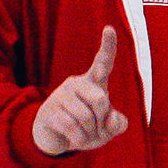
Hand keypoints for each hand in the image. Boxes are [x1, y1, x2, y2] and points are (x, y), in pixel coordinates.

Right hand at [29, 27, 128, 157]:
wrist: (57, 137)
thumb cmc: (89, 127)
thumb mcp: (108, 128)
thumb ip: (118, 124)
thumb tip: (111, 119)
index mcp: (95, 83)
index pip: (103, 62)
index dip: (108, 46)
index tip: (109, 28)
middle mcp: (77, 84)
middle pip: (101, 100)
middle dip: (103, 119)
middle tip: (98, 127)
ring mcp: (60, 96)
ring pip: (85, 117)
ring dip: (90, 133)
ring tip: (85, 134)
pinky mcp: (48, 111)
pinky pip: (71, 127)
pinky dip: (79, 139)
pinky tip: (75, 139)